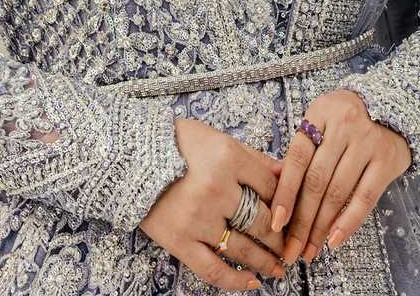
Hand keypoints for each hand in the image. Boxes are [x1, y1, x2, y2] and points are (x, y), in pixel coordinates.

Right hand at [140, 118, 287, 291]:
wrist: (129, 157)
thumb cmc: (176, 143)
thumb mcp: (218, 139)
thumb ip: (252, 157)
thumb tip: (284, 173)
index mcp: (228, 158)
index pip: (270, 187)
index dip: (284, 202)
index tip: (289, 213)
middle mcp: (216, 189)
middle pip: (262, 221)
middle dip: (280, 237)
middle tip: (290, 246)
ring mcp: (198, 218)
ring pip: (243, 248)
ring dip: (266, 262)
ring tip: (278, 268)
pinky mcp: (180, 241)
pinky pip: (213, 269)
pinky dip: (235, 281)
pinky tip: (252, 283)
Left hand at [269, 89, 411, 265]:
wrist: (393, 106)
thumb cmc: (345, 120)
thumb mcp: (320, 121)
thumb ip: (301, 151)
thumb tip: (273, 188)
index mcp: (319, 114)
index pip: (297, 158)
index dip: (284, 192)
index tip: (275, 223)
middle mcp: (343, 127)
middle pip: (316, 181)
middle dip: (301, 221)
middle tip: (290, 249)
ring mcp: (367, 142)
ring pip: (337, 193)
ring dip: (321, 227)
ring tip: (308, 250)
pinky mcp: (386, 160)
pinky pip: (365, 198)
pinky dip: (348, 222)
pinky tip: (334, 241)